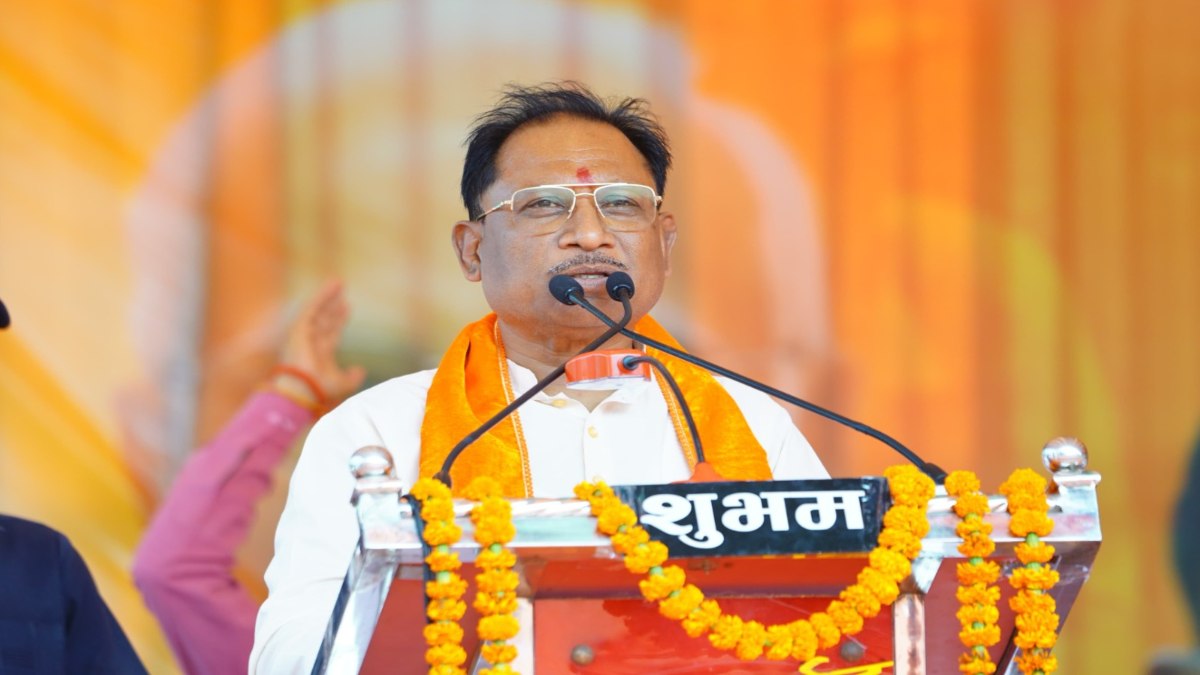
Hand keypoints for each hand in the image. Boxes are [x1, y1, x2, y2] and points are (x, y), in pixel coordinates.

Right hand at [273, 279, 366, 405]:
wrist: (304, 388)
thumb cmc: (322, 388)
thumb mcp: (343, 384)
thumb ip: (353, 377)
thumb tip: (361, 370)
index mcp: (321, 355)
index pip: (332, 332)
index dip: (339, 319)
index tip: (347, 307)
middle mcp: (312, 343)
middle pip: (325, 319)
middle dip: (333, 305)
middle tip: (343, 293)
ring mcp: (304, 335)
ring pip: (318, 310)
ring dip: (328, 296)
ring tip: (338, 282)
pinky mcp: (299, 328)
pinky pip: (312, 307)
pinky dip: (321, 296)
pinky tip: (332, 285)